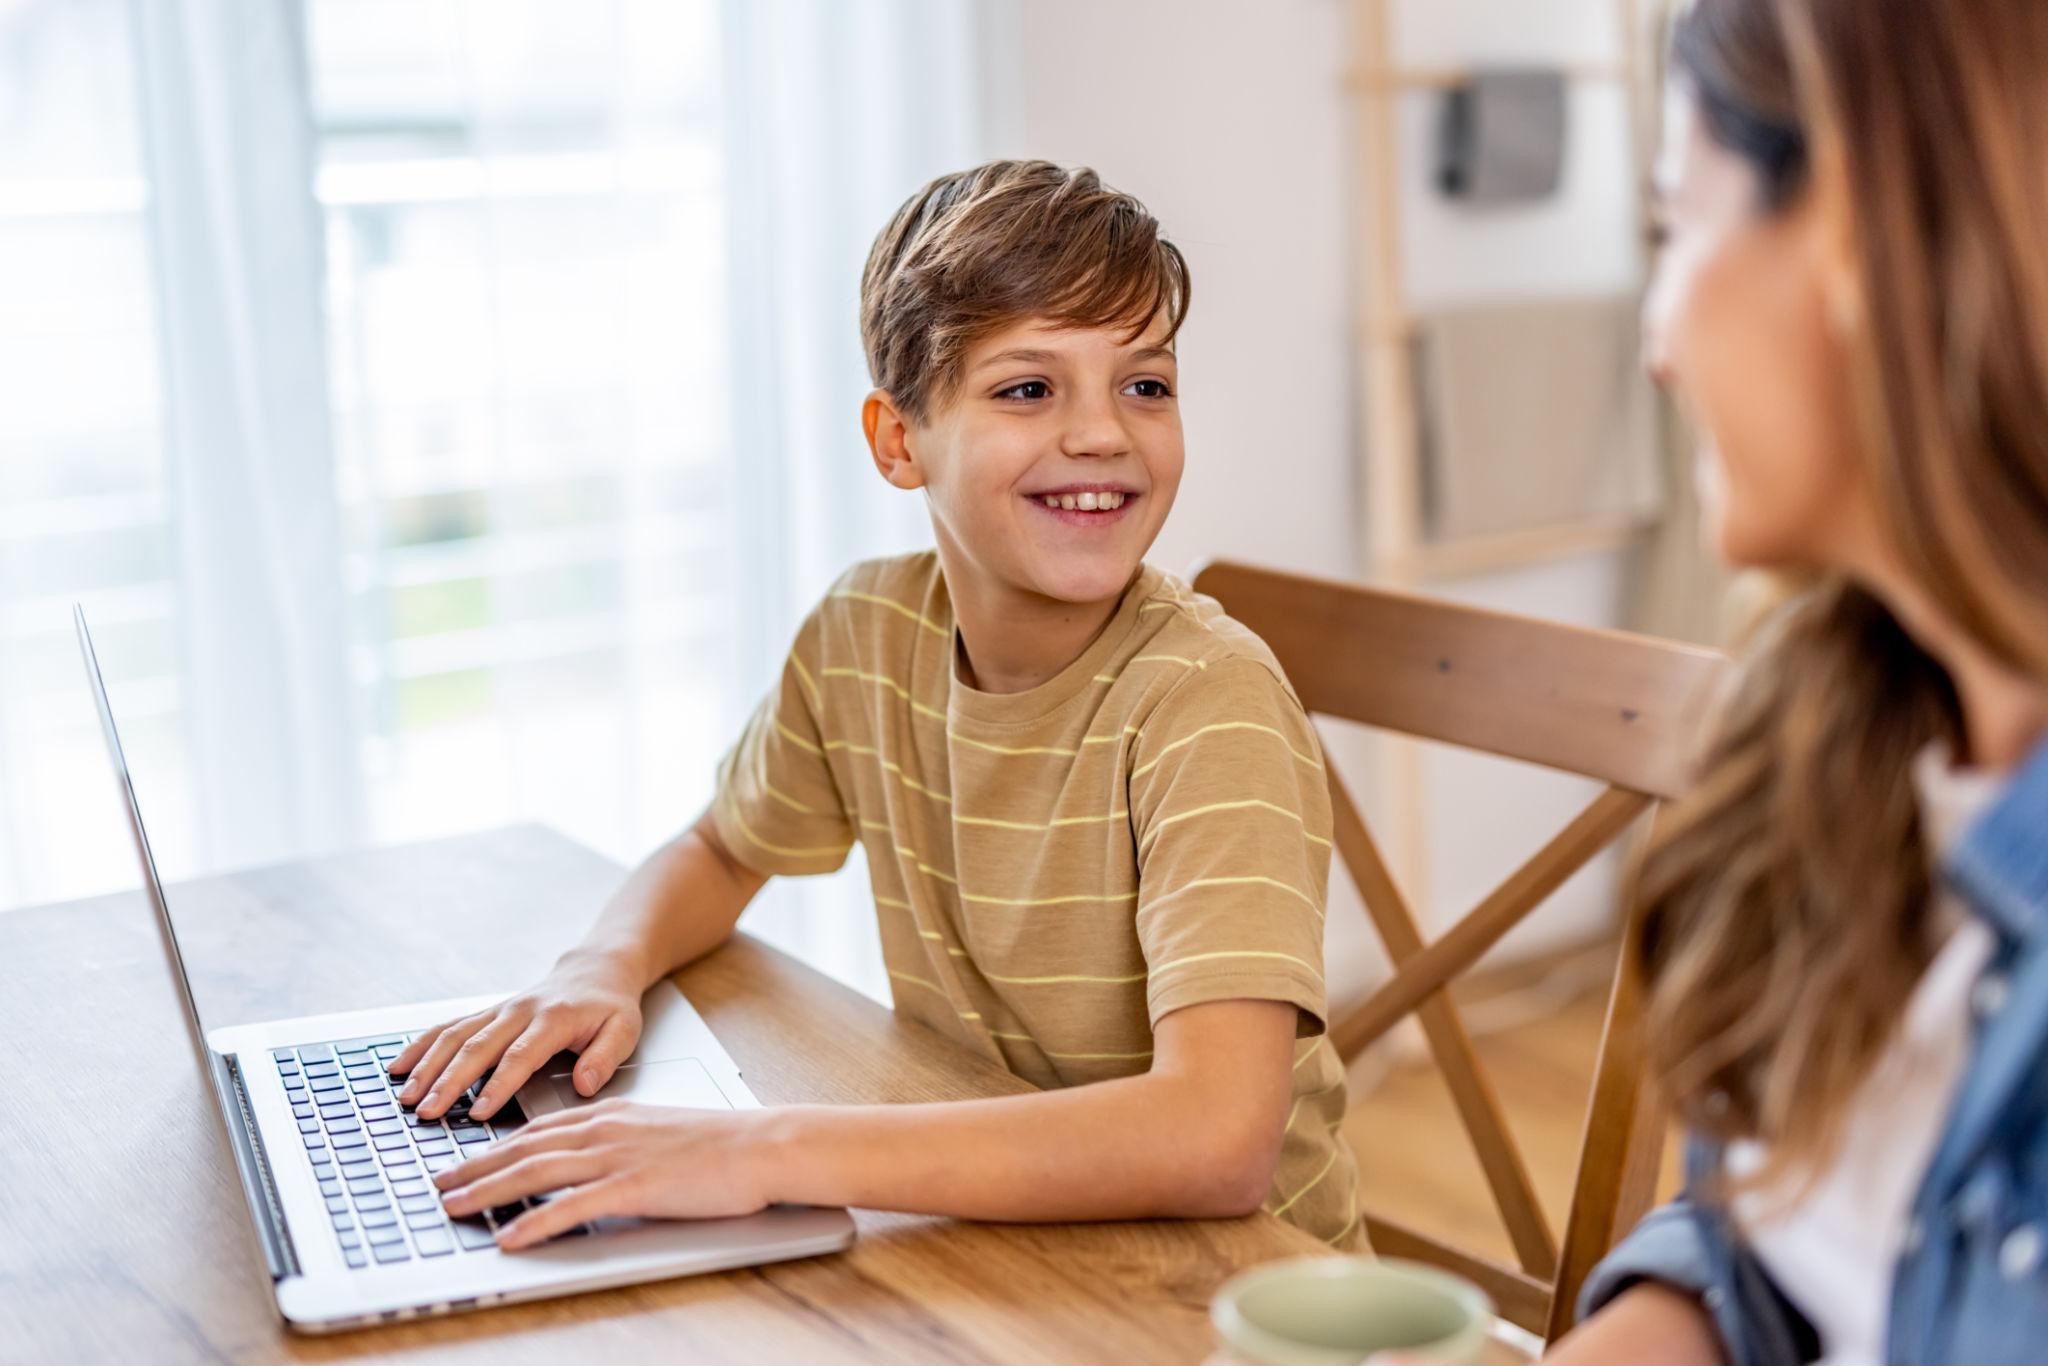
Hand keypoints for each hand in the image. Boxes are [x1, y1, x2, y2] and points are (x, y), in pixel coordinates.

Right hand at [388, 949, 646, 1120]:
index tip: (478, 1112)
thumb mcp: (623, 1031)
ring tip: (406, 1095)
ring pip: (455, 1036)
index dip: (498, 1085)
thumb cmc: (609, 1007)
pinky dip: (420, 1046)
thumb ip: (604, 1058)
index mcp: (553, 1019)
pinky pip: (448, 1027)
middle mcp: (519, 1012)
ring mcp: (498, 1010)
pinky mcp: (486, 1013)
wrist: (596, 970)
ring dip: (427, 1066)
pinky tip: (398, 1067)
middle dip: (448, 1081)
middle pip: (477, 1047)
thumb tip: (584, 1085)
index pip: (520, 1056)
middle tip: (427, 1112)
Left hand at [433, 1098, 773, 1247]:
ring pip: (535, 1172)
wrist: (761, 1145)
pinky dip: (534, 1222)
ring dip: (488, 1191)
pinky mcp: (633, 1187)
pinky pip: (570, 1207)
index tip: (462, 1160)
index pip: (536, 1129)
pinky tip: (510, 1237)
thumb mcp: (657, 1132)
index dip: (492, 1146)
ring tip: (454, 1207)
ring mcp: (616, 1157)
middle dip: (474, 1167)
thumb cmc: (720, 1144)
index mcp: (610, 1114)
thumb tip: (589, 1164)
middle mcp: (604, 1130)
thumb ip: (619, 1143)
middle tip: (437, 1184)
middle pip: (523, 1148)